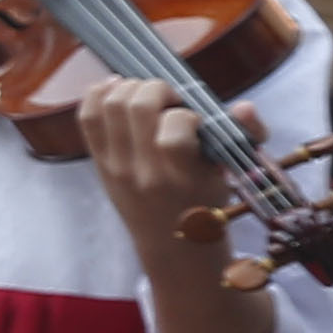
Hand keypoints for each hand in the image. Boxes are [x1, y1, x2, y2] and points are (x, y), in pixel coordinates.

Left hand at [71, 80, 236, 266]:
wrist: (172, 244)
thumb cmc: (206, 203)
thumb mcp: (232, 174)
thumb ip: (245, 136)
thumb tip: (244, 107)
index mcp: (182, 177)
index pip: (173, 132)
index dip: (184, 114)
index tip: (193, 120)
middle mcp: (144, 172)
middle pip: (137, 107)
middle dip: (158, 89)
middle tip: (170, 99)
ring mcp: (116, 166)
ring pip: (111, 105)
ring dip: (132, 88)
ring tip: (149, 95)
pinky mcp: (99, 163)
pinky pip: (87, 117)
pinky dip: (99, 93)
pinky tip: (117, 88)